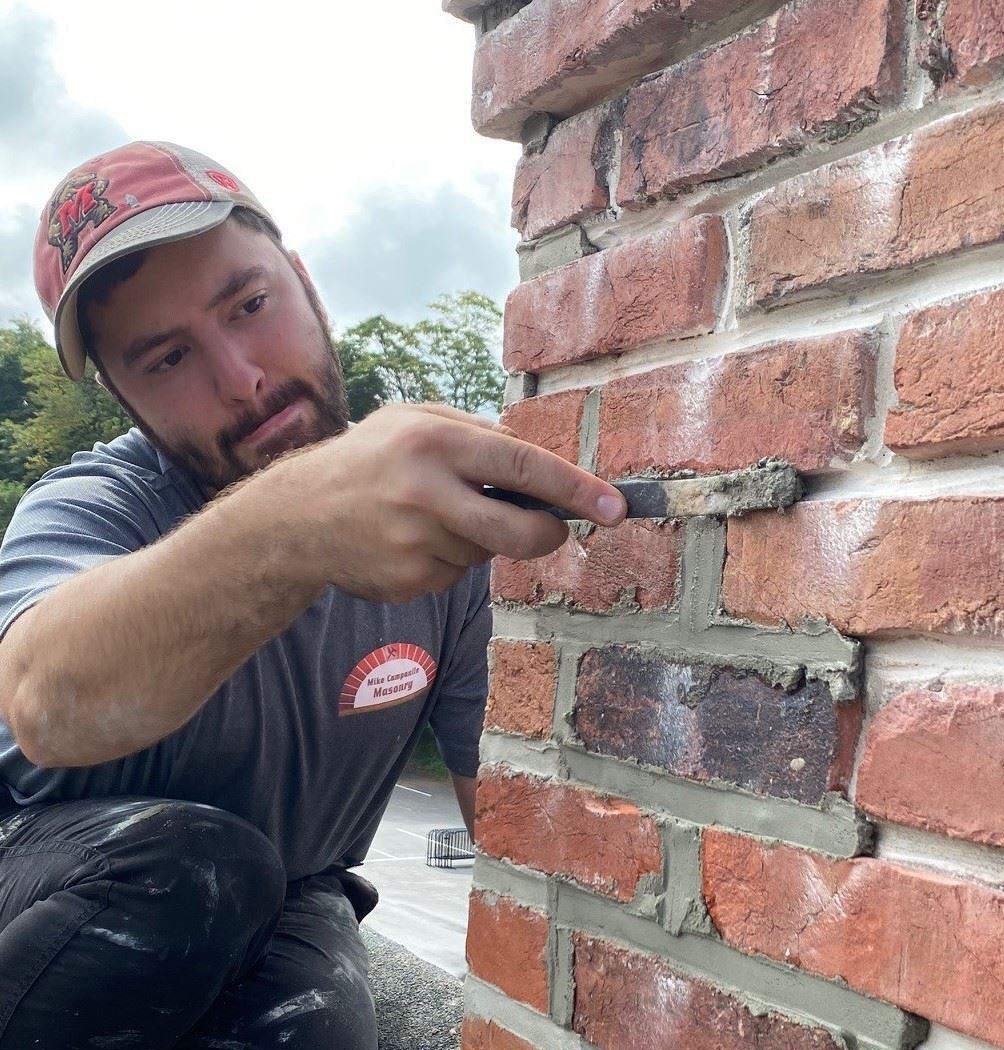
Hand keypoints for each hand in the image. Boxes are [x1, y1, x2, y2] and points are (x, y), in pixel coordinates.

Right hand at [289, 402, 625, 603]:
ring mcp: (414, 543)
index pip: (523, 464)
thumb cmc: (369, 459)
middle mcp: (425, 492)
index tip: (615, 507)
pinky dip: (448, 560)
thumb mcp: (415, 421)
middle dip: (548, 534)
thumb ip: (479, 436)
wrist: (296, 517)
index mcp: (435, 440)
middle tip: (553, 528)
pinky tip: (410, 541)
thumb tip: (544, 468)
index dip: (576, 489)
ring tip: (431, 517)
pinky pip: (457, 575)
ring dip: (480, 538)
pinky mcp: (407, 581)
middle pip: (519, 530)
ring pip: (486, 552)